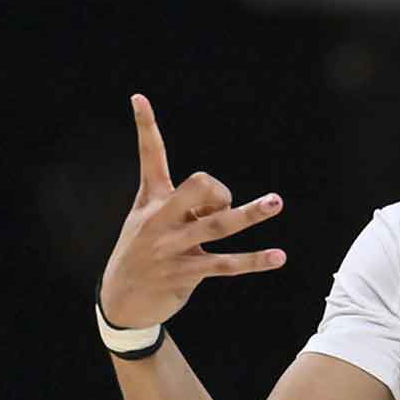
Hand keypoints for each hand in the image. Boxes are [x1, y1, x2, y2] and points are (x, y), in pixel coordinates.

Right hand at [98, 94, 285, 328]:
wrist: (122, 301)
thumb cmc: (143, 253)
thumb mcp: (148, 221)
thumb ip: (183, 204)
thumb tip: (222, 201)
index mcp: (151, 201)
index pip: (149, 158)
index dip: (145, 127)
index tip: (139, 97)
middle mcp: (161, 220)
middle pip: (196, 187)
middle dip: (218, 189)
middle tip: (224, 203)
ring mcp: (174, 248)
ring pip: (218, 226)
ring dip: (250, 214)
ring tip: (275, 202)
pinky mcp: (187, 273)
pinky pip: (226, 264)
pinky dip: (254, 260)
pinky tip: (278, 257)